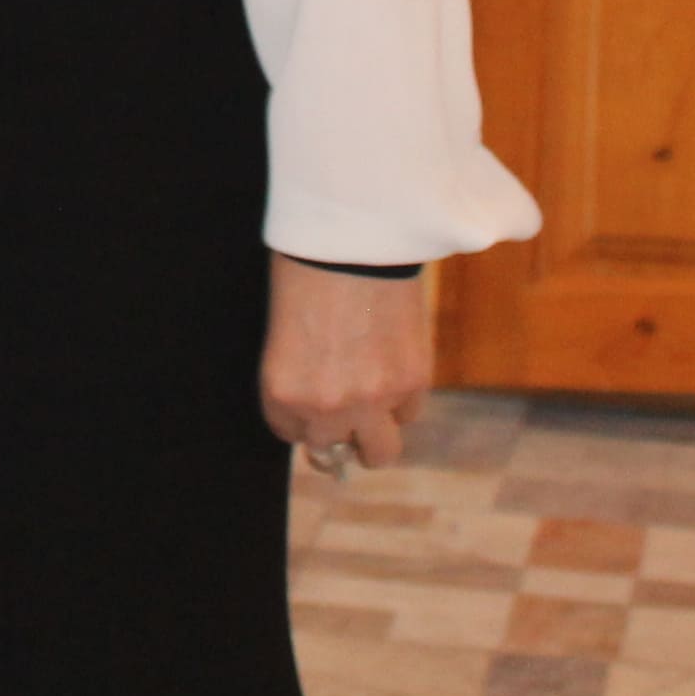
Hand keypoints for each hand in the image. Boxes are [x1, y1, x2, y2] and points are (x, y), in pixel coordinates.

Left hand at [258, 254, 430, 475]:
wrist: (352, 243)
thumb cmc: (306, 274)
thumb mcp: (283, 333)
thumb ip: (299, 376)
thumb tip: (318, 409)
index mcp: (282, 393)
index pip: (290, 433)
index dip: (303, 417)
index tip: (311, 405)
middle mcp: (325, 407)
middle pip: (331, 452)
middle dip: (336, 432)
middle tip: (344, 410)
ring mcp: (372, 401)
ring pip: (379, 452)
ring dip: (375, 435)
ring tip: (374, 408)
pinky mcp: (411, 384)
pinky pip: (409, 413)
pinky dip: (403, 399)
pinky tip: (393, 365)